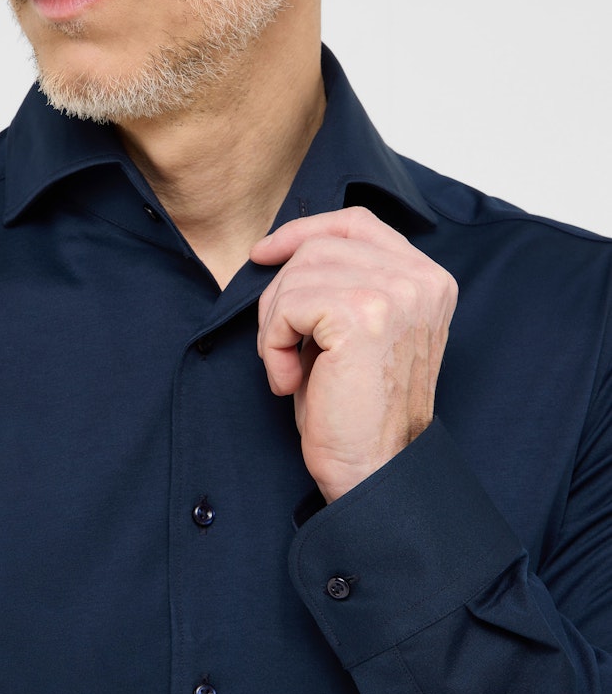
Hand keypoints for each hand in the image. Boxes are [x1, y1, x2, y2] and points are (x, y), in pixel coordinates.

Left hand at [250, 208, 457, 502]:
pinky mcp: (363, 315)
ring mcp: (396, 293)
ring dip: (275, 323)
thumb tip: (280, 248)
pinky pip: (289, 305)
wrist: (372, 470)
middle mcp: (420, 279)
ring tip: (288, 369)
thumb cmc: (356, 410)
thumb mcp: (356, 332)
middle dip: (281, 293)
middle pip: (319, 245)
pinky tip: (289, 381)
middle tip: (279, 347)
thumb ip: (341, 283)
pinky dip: (274, 344)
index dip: (303, 231)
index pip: (356, 223)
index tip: (265, 255)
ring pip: (299, 272)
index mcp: (427, 280)